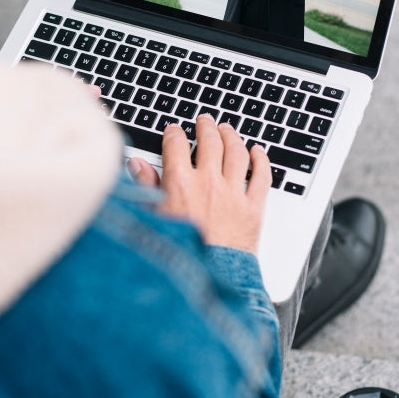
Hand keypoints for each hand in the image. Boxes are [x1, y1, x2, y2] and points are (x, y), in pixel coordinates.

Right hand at [128, 115, 270, 252]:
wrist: (207, 276)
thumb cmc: (177, 253)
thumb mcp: (151, 217)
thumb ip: (145, 186)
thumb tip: (136, 165)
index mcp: (180, 183)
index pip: (176, 144)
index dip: (174, 133)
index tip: (174, 130)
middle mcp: (208, 182)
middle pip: (210, 141)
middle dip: (206, 126)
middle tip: (205, 120)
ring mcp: (233, 194)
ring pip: (237, 152)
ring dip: (232, 136)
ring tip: (228, 130)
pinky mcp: (253, 208)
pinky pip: (262, 176)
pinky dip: (261, 160)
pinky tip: (258, 152)